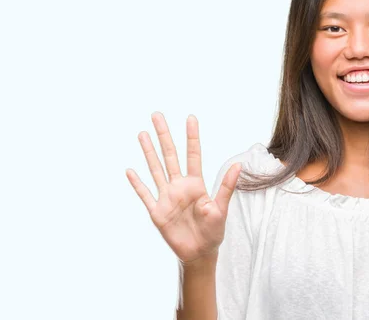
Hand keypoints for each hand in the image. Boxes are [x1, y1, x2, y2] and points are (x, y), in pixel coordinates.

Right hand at [125, 112, 241, 264]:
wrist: (199, 253)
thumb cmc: (213, 231)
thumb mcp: (221, 208)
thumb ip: (227, 187)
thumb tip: (239, 164)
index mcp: (196, 184)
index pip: (193, 155)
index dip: (191, 137)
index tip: (190, 118)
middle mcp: (179, 186)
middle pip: (170, 156)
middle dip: (164, 136)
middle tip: (157, 115)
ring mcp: (167, 197)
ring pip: (155, 169)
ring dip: (148, 152)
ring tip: (142, 134)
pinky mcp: (157, 212)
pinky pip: (145, 195)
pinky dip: (137, 183)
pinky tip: (130, 170)